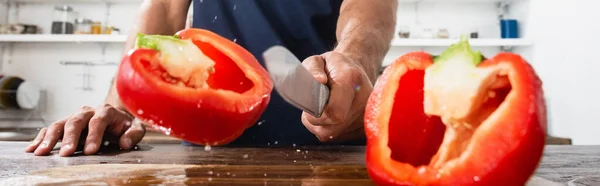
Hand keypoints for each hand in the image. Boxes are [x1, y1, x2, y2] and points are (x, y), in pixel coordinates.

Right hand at [25, 104, 144, 155]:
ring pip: (59, 124)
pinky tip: (33, 148)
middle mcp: (87, 111)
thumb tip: (125, 143)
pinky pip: (50, 128)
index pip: (98, 121)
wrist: (116, 117)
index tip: (91, 151)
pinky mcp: (65, 124)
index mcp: (105, 111)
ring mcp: (74, 117)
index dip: (94, 136)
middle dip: (70, 138)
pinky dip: (41, 138)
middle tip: (66, 154)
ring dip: (49, 138)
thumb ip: (134, 134)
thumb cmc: (125, 125)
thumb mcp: (136, 128)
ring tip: (42, 153)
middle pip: (75, 121)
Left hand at [301, 51, 373, 141]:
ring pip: (331, 134)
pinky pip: (338, 137)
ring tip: (324, 108)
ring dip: (321, 125)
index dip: (316, 113)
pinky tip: (333, 115)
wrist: (358, 72)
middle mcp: (364, 101)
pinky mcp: (364, 129)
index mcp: (351, 79)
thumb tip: (317, 81)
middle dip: (315, 119)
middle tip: (316, 104)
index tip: (312, 104)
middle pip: (331, 127)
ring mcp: (367, 117)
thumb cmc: (334, 67)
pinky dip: (330, 128)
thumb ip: (312, 68)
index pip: (334, 112)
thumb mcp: (318, 60)